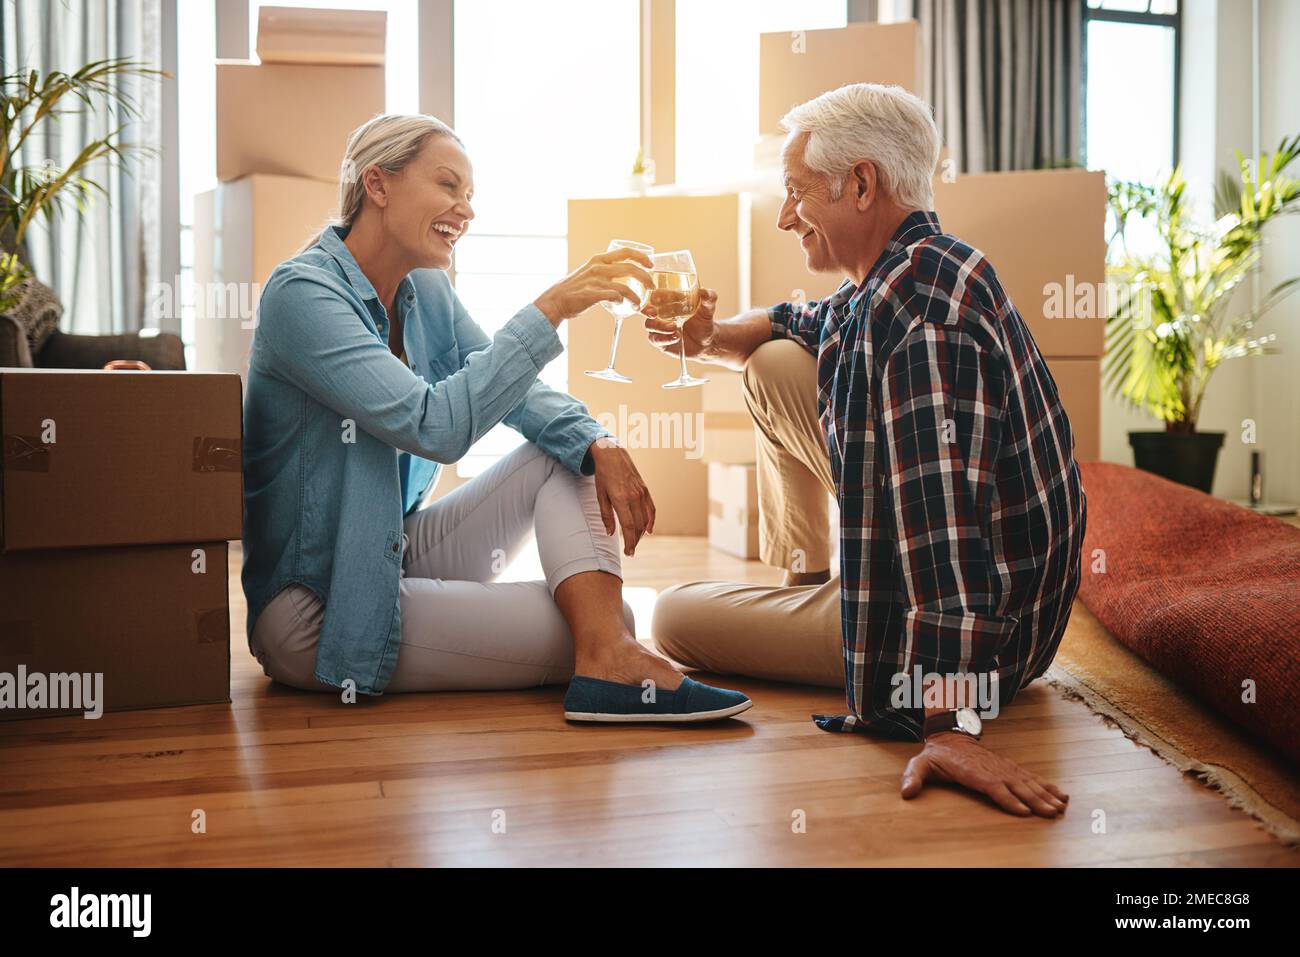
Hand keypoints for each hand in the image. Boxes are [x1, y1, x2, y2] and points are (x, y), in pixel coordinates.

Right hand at [533, 249, 653, 326]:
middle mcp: (598, 267)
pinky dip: (622, 301)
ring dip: (636, 296)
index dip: (641, 257)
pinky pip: (615, 296)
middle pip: (630, 268)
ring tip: (639, 304)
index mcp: (598, 259)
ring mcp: (596, 281)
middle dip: (645, 277)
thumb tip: (621, 279)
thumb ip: (604, 272)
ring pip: (625, 286)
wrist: (554, 301)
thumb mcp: (589, 273)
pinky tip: (623, 305)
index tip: (650, 264)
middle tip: (652, 286)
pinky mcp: (592, 294)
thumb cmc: (573, 290)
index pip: (625, 252)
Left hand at [588, 438, 654, 556]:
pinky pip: (651, 509)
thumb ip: (606, 515)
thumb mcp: (600, 495)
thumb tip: (610, 533)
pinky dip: (651, 521)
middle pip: (639, 525)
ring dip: (641, 533)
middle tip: (630, 551)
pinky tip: (648, 531)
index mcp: (621, 499)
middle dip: (635, 541)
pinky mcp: (645, 489)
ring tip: (635, 542)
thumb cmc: (603, 475)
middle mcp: (634, 497)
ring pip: (645, 519)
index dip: (630, 542)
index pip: (629, 526)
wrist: (612, 454)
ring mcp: (641, 493)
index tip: (628, 552)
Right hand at [643, 287, 716, 359]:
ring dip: (660, 326)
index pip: (656, 293)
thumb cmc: (703, 320)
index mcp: (667, 301)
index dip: (660, 294)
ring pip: (649, 325)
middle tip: (654, 313)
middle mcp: (659, 313)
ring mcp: (658, 327)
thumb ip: (709, 298)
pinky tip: (676, 336)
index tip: (670, 297)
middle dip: (646, 310)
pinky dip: (665, 338)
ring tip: (675, 327)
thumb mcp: (707, 308)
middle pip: (646, 309)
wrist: (706, 341)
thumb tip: (705, 292)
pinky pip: (655, 339)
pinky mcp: (659, 341)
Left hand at [901, 732, 1068, 817]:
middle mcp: (991, 768)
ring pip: (1027, 782)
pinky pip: (1030, 777)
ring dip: (1045, 795)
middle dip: (1035, 800)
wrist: (950, 733)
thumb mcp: (920, 763)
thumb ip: (912, 777)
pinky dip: (1047, 786)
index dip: (1006, 797)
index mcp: (971, 770)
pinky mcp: (1009, 768)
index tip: (1023, 810)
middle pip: (1015, 786)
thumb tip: (906, 792)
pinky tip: (1061, 795)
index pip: (991, 785)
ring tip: (1061, 807)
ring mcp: (1003, 767)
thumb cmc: (936, 754)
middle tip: (1051, 813)